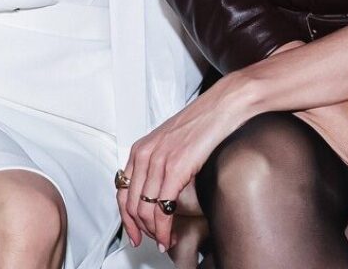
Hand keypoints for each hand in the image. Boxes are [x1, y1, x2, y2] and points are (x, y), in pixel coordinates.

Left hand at [116, 76, 253, 251]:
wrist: (225, 106)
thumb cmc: (204, 122)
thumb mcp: (171, 142)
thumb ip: (159, 162)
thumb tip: (160, 190)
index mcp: (141, 149)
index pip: (122, 192)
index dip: (126, 218)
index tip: (134, 232)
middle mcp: (145, 154)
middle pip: (130, 205)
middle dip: (139, 230)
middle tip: (152, 241)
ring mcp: (159, 161)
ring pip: (145, 210)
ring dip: (154, 233)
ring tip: (164, 242)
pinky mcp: (176, 168)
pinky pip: (163, 208)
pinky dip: (164, 228)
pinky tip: (170, 236)